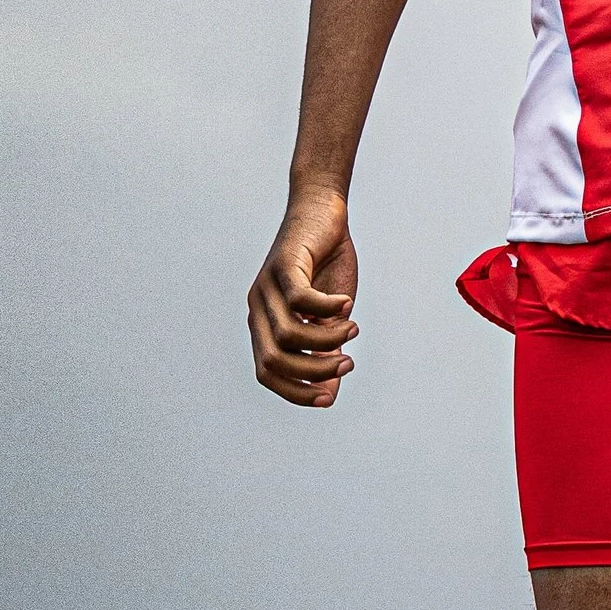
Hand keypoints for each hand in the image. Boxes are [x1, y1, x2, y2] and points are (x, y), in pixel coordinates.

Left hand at [249, 186, 360, 407]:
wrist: (324, 212)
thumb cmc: (326, 266)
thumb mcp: (327, 317)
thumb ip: (324, 350)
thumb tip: (328, 393)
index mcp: (262, 325)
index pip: (267, 373)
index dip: (295, 391)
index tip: (329, 397)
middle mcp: (257, 308)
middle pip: (275, 359)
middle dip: (314, 371)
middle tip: (347, 364)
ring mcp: (266, 286)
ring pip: (287, 334)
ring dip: (326, 340)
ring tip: (353, 329)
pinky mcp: (283, 264)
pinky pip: (301, 300)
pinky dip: (326, 309)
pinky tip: (347, 305)